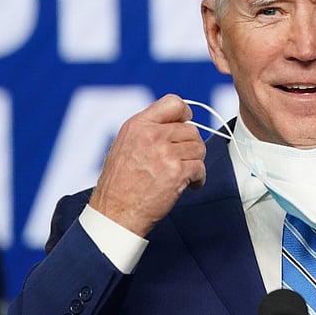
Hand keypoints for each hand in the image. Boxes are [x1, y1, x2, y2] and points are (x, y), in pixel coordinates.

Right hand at [88, 94, 205, 236]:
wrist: (115, 212)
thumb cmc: (119, 184)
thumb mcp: (125, 144)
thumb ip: (149, 130)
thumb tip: (177, 122)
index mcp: (138, 125)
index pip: (174, 102)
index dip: (185, 114)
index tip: (185, 126)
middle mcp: (151, 135)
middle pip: (191, 130)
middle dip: (191, 146)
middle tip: (183, 160)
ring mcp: (164, 153)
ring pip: (199, 148)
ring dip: (195, 162)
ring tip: (184, 174)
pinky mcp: (176, 172)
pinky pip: (200, 168)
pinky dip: (198, 178)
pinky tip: (189, 185)